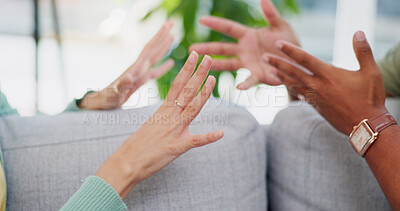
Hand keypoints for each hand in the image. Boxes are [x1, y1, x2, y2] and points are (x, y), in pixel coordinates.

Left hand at [79, 21, 174, 109]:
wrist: (100, 104)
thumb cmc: (105, 100)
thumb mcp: (113, 94)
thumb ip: (121, 86)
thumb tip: (130, 78)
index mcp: (135, 69)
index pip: (149, 49)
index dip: (158, 37)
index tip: (167, 25)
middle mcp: (138, 68)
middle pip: (153, 49)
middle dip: (162, 36)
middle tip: (172, 22)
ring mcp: (140, 74)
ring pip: (155, 57)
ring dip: (164, 47)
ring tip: (173, 36)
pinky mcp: (140, 81)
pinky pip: (155, 72)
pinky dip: (164, 67)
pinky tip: (170, 63)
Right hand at [95, 52, 223, 198]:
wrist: (127, 161)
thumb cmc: (139, 144)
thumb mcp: (153, 123)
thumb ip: (166, 114)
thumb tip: (175, 108)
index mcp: (164, 110)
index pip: (177, 85)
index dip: (187, 70)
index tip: (194, 56)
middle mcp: (170, 116)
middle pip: (186, 91)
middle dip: (198, 74)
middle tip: (208, 59)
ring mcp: (174, 130)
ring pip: (192, 108)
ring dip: (204, 94)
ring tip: (214, 80)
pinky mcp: (177, 147)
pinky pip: (195, 141)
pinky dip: (208, 137)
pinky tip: (220, 133)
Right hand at [189, 0, 299, 89]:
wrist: (297, 62)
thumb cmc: (288, 42)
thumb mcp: (281, 27)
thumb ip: (272, 15)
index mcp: (248, 36)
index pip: (229, 28)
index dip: (216, 24)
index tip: (202, 19)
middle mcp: (244, 50)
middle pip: (223, 48)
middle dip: (207, 48)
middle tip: (192, 49)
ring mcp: (248, 63)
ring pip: (228, 64)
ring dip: (216, 65)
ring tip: (202, 66)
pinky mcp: (257, 75)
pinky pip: (250, 79)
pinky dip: (245, 83)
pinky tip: (238, 86)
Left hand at [264, 31, 386, 134]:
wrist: (366, 125)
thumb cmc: (370, 98)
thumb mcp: (371, 72)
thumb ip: (363, 51)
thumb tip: (358, 33)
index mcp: (329, 75)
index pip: (305, 59)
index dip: (291, 50)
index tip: (278, 44)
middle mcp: (318, 86)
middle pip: (293, 72)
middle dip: (277, 64)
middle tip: (264, 57)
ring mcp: (316, 98)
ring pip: (294, 85)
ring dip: (281, 78)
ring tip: (270, 72)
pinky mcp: (317, 108)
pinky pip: (301, 96)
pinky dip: (293, 90)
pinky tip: (288, 87)